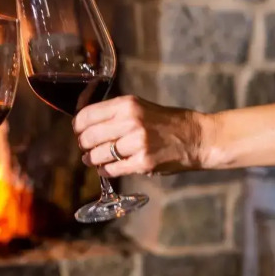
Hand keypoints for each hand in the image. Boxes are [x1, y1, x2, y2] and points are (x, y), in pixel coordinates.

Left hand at [72, 95, 207, 176]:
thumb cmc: (165, 122)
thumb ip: (113, 113)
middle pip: (88, 137)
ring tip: (92, 159)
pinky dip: (104, 170)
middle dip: (83, 144)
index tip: (78, 131)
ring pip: (96, 155)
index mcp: (126, 105)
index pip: (86, 115)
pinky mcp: (143, 163)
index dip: (77, 126)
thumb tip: (83, 122)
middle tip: (85, 147)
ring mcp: (137, 143)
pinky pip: (111, 170)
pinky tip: (105, 168)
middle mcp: (130, 122)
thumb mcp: (139, 106)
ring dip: (91, 159)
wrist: (196, 138)